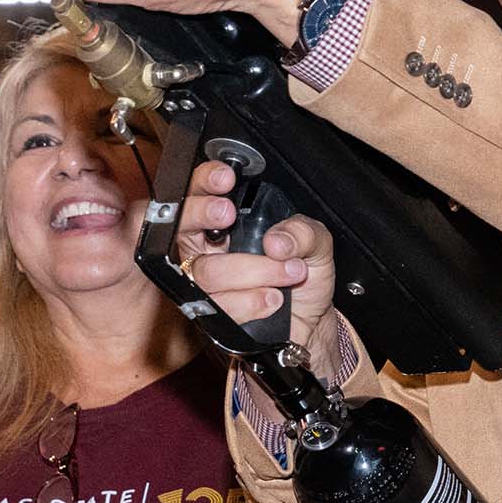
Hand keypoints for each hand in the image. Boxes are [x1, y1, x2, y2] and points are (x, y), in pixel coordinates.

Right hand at [173, 159, 339, 354]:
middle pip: (185, 230)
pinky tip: (273, 300)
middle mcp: (210, 252)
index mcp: (229, 226)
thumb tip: (276, 241)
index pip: (201, 195)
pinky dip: (250, 302)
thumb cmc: (304, 279)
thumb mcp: (316, 245)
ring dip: (252, 271)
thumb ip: (303, 232)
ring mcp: (206, 285)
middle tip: (229, 214)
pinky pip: (218, 307)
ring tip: (288, 274)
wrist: (310, 323)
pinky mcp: (210, 316)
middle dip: (203, 215)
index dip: (203, 183)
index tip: (224, 179)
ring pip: (206, 273)